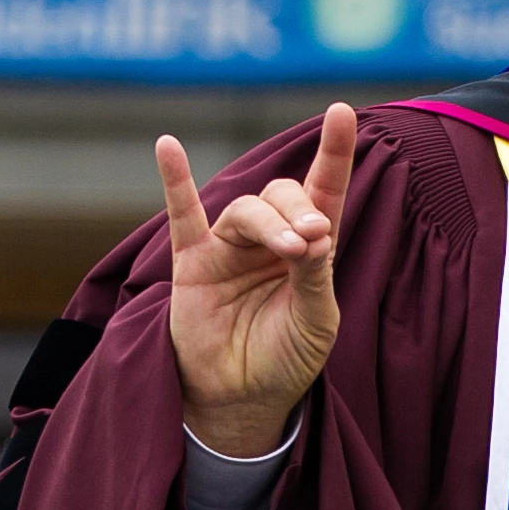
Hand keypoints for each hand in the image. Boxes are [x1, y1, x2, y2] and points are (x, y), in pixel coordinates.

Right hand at [161, 103, 352, 459]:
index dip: (334, 152)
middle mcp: (271, 239)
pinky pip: (182, 215)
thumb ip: (316, 275)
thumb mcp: (316, 320)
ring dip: (268, 222)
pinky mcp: (192, 264)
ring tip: (291, 249)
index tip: (341, 112)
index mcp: (311, 248)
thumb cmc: (288, 357)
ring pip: (246, 209)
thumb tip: (317, 229)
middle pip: (282, 195)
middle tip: (312, 241)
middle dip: (299, 210)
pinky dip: (176, 181)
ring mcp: (230, 248)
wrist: (242, 397)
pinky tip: (167, 147)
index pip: (325, 190)